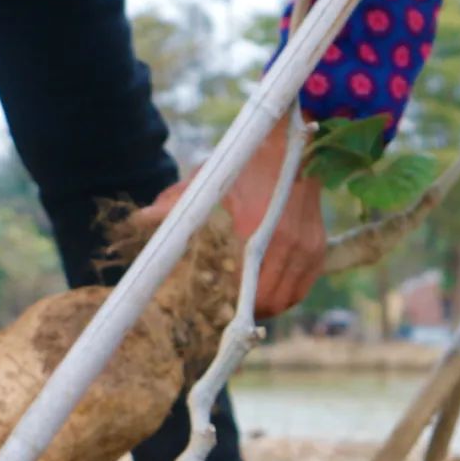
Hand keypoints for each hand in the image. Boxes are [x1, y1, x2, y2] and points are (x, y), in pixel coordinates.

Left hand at [138, 118, 324, 318]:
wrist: (292, 145)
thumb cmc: (246, 162)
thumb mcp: (210, 178)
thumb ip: (177, 202)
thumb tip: (141, 218)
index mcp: (257, 231)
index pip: (249, 290)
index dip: (236, 310)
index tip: (221, 314)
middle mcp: (287, 244)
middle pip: (270, 302)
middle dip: (251, 312)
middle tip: (231, 311)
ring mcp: (306, 247)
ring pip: (288, 298)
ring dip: (270, 306)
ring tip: (249, 304)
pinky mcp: (318, 247)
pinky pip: (303, 286)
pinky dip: (288, 294)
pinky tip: (270, 290)